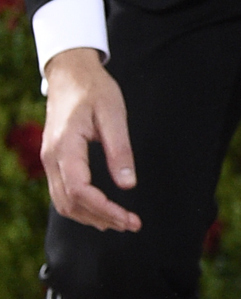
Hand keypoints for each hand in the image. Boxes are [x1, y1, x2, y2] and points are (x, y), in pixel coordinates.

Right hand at [41, 50, 140, 233]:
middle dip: (101, 218)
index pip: (79, 190)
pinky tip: (102, 211)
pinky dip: (81, 208)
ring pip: (63, 203)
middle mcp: (51, 157)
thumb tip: (128, 184)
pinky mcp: (53, 160)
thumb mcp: (113, 114)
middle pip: (70, 203)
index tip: (129, 218)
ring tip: (120, 223)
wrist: (70, 73)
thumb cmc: (93, 89)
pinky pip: (62, 193)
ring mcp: (49, 160)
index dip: (104, 209)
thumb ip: (120, 150)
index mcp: (65, 145)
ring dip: (90, 217)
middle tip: (132, 224)